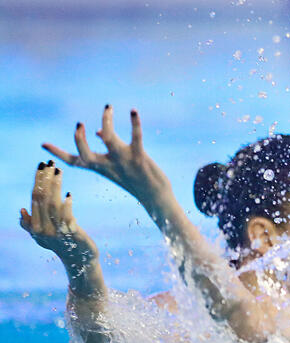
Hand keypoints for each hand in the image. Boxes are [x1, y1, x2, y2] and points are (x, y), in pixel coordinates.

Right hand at [20, 161, 97, 269]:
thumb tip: (22, 209)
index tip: (42, 165)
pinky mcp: (72, 235)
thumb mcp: (43, 236)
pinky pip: (67, 218)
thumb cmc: (62, 246)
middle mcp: (42, 229)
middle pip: (42, 199)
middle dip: (45, 179)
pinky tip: (69, 195)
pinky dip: (66, 206)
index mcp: (34, 226)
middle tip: (50, 162)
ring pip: (53, 205)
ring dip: (55, 186)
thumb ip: (30, 224)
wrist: (79, 262)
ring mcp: (57, 233)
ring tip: (59, 171)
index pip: (34, 198)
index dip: (38, 181)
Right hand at [41, 105, 169, 208]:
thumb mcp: (118, 166)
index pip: (75, 161)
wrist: (156, 198)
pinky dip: (134, 123)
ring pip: (108, 138)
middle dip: (79, 139)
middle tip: (79, 124)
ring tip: (108, 107)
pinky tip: (133, 111)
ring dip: (106, 121)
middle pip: (85, 153)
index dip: (58, 153)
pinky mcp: (139, 157)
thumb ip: (106, 149)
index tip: (43, 143)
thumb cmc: (138, 179)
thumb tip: (97, 131)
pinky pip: (136, 137)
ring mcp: (123, 161)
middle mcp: (109, 165)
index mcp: (101, 168)